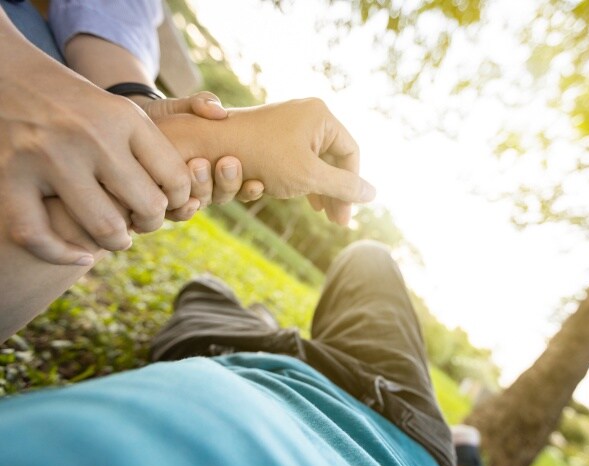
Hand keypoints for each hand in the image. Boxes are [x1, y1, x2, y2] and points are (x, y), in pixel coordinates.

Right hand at [0, 30, 192, 264]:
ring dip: (118, 242)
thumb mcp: (131, 103)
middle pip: (147, 207)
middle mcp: (91, 138)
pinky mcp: (9, 178)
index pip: (176, 177)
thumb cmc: (85, 105)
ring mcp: (48, 159)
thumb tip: (221, 113)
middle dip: (153, 222)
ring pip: (105, 227)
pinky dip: (64, 256)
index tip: (173, 201)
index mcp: (126, 118)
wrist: (11, 78)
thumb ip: (184, 106)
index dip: (183, 199)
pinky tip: (83, 255)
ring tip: (119, 236)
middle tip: (145, 221)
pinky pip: (40, 237)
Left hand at [157, 98, 375, 224]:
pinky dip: (299, 180)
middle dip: (335, 191)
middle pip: (334, 159)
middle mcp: (307, 115)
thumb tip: (374, 194)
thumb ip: (345, 187)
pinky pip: (296, 159)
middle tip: (335, 221)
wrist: (208, 146)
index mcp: (322, 117)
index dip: (352, 186)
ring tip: (320, 211)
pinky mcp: (271, 136)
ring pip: (314, 161)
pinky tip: (299, 197)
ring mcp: (288, 124)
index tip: (344, 215)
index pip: (351, 154)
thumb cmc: (262, 158)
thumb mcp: (310, 177)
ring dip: (318, 188)